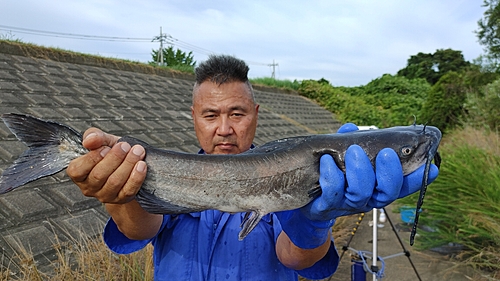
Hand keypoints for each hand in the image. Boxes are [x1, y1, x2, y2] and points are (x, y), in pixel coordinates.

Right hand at [66, 128, 146, 203]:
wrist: (128, 163)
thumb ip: (94, 136)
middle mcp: (89, 187)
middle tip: (125, 146)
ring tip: (137, 151)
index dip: (92, 159)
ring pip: (115, 182)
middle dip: (114, 158)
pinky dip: (136, 177)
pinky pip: (128, 190)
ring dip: (128, 164)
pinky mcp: (121, 199)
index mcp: (78, 172)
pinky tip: (141, 165)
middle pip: (99, 175)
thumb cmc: (112, 151)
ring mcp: (105, 195)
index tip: (105, 148)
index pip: (77, 170)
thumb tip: (90, 139)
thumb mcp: (103, 140)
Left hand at [276, 123, 438, 248]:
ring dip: (360, 172)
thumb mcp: (341, 156)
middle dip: (389, 174)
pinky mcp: (325, 207)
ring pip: (362, 194)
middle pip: (386, 194)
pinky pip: (332, 194)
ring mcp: (346, 205)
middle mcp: (366, 198)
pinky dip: (332, 176)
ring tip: (354, 151)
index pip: (402, 186)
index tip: (433, 167)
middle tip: (386, 153)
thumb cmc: (329, 173)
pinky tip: (327, 161)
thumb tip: (352, 128)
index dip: (417, 178)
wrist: (303, 197)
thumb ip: (349, 141)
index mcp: (376, 186)